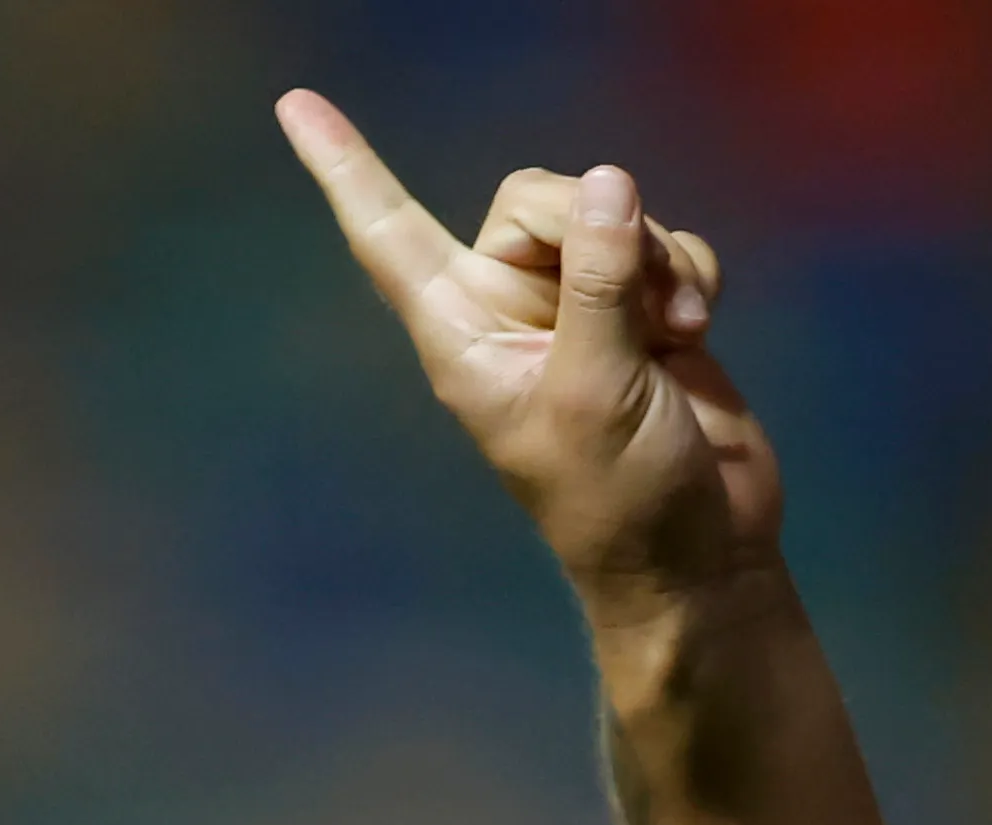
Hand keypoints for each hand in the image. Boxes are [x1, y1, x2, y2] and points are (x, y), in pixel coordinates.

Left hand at [275, 90, 776, 614]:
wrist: (699, 554)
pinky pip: (664, 239)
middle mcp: (508, 309)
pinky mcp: (644, 308)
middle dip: (599, 228)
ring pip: (610, 211)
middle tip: (640, 303)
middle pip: (535, 197)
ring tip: (673, 335)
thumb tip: (607, 184)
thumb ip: (600, 284)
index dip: (344, 169)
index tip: (292, 104)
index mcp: (461, 334)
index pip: (386, 234)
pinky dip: (690, 273)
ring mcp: (579, 306)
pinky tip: (697, 331)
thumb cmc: (622, 501)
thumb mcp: (596, 393)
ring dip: (658, 260)